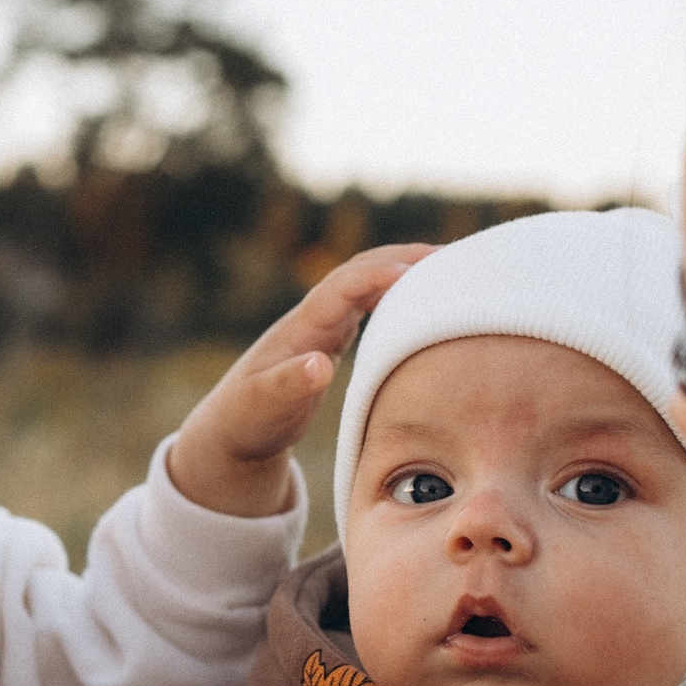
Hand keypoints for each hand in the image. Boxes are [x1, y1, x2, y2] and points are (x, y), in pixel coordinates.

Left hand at [169, 244, 434, 517]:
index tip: (417, 271)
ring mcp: (322, 325)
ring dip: (405, 269)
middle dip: (403, 257)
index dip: (378, 275)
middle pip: (360, 271)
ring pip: (367, 283)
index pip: (342, 287)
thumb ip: (289, 386)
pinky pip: (370, 303)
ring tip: (454, 268)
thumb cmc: (247, 421)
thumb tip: (319, 365)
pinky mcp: (331, 338)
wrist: (230, 430)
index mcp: (300, 328)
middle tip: (454, 254)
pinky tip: (426, 299)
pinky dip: (398, 293)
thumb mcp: (264, 408)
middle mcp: (313, 318)